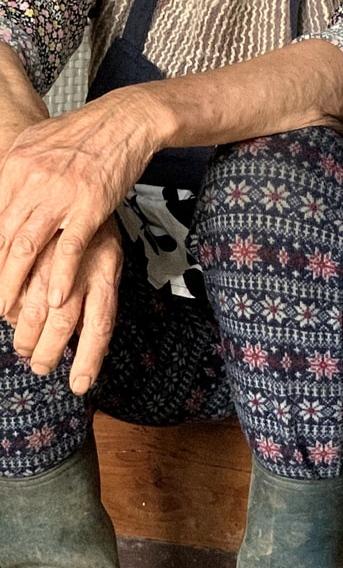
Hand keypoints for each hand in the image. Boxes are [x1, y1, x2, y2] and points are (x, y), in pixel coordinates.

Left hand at [0, 92, 155, 314]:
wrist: (126, 119)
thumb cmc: (85, 130)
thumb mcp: (37, 141)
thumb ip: (15, 168)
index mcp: (15, 166)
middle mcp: (31, 181)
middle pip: (2, 237)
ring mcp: (61, 195)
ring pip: (26, 246)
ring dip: (13, 281)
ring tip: (7, 307)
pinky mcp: (90, 206)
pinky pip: (69, 248)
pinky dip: (61, 276)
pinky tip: (55, 298)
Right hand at [6, 219, 122, 393]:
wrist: (83, 182)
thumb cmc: (96, 234)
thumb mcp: (108, 265)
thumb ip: (98, 298)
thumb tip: (87, 339)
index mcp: (106, 274)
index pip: (101, 324)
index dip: (90, 357)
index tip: (79, 385)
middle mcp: (81, 268)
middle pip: (63, 321)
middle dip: (49, 350)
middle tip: (40, 366)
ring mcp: (54, 258)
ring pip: (33, 306)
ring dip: (25, 333)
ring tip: (22, 346)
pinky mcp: (33, 246)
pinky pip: (14, 284)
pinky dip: (8, 303)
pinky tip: (7, 313)